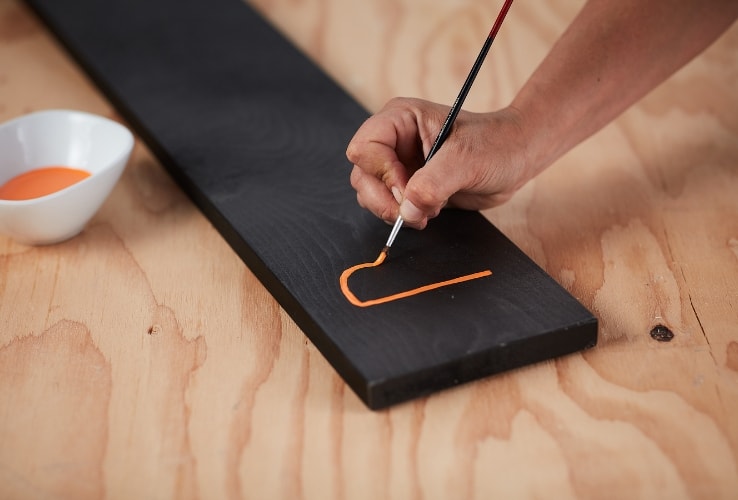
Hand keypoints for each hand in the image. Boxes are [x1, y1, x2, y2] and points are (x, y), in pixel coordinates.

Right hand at [346, 97, 533, 228]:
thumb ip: (433, 184)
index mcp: (401, 119)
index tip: (409, 190)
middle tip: (415, 211)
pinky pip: (386, 205)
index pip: (365, 147)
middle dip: (385, 198)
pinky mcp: (406, 186)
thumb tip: (407, 211)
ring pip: (369, 193)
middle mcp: (393, 140)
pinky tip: (429, 212)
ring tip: (428, 211)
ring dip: (394, 210)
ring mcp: (398, 164)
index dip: (382, 173)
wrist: (515, 158)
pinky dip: (402, 216)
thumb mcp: (466, 160)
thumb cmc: (496, 145)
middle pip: (362, 174)